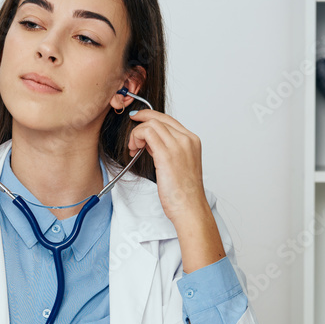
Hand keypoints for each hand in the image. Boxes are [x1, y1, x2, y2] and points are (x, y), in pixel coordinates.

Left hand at [126, 110, 206, 226]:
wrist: (189, 207)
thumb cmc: (183, 192)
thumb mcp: (179, 164)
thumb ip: (167, 149)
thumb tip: (150, 142)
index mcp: (192, 140)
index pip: (168, 119)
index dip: (150, 116)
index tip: (138, 119)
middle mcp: (187, 139)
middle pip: (158, 118)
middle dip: (141, 124)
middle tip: (132, 138)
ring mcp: (178, 145)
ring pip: (151, 124)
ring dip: (137, 133)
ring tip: (134, 148)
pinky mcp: (166, 154)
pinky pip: (147, 133)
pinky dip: (137, 137)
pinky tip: (135, 149)